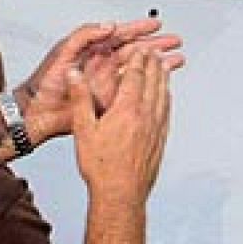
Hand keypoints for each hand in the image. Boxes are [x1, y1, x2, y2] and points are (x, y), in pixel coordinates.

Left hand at [21, 20, 184, 141]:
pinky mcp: (110, 100)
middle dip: (156, 45)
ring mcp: (108, 82)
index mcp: (93, 50)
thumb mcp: (64, 52)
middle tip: (174, 41)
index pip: (122, 35)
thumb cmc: (45, 83)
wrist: (38, 111)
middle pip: (136, 51)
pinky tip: (159, 82)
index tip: (155, 24)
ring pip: (139, 70)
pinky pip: (133, 90)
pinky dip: (147, 85)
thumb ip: (85, 36)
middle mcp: (103, 65)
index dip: (139, 29)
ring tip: (175, 60)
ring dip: (157, 64)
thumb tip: (107, 26)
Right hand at [67, 50, 170, 209]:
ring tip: (164, 67)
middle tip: (154, 51)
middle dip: (153, 63)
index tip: (140, 48)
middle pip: (153, 82)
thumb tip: (75, 76)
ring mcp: (156, 129)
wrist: (120, 194)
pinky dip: (167, 98)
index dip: (138, 59)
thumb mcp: (83, 130)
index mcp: (127, 110)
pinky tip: (166, 97)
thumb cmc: (102, 167)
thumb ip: (80, 99)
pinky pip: (167, 112)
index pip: (135, 76)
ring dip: (163, 78)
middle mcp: (146, 116)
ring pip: (163, 96)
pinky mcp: (160, 140)